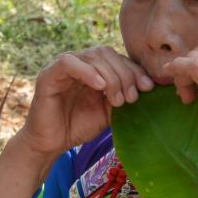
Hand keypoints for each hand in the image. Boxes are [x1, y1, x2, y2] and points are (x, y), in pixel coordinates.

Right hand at [15, 47, 155, 166]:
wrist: (50, 144)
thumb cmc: (77, 126)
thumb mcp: (108, 110)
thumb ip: (122, 95)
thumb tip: (148, 86)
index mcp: (92, 69)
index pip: (117, 58)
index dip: (135, 70)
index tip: (148, 88)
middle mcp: (78, 63)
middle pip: (106, 53)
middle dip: (125, 74)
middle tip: (131, 98)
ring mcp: (62, 67)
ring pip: (92, 56)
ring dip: (111, 77)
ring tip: (117, 99)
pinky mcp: (49, 75)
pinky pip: (69, 63)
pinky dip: (88, 72)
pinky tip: (100, 87)